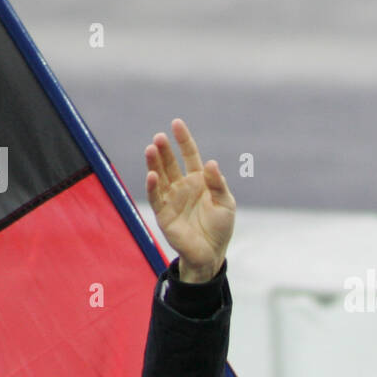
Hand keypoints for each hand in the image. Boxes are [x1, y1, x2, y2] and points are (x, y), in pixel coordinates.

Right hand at [145, 118, 235, 282]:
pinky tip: (152, 175)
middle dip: (165, 150)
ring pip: (160, 177)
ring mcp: (171, 199)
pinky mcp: (164, 214)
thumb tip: (210, 163)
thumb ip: (217, 184)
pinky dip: (153, 186)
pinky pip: (156, 197)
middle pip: (170, 163)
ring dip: (155, 164)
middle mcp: (182, 186)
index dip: (183, 140)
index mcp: (199, 180)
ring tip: (151, 149)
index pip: (189, 155)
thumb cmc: (220, 227)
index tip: (176, 123)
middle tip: (159, 137)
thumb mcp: (226, 203)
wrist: (211, 253)